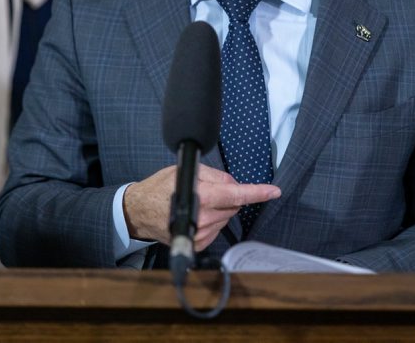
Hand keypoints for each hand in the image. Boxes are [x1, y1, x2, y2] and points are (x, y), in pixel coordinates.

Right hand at [123, 163, 280, 250]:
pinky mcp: (199, 243)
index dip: (258, 193)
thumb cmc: (160, 188)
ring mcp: (202, 233)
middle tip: (207, 190)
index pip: (237, 195)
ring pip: (227, 217)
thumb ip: (214, 175)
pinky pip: (218, 228)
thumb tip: (233, 183)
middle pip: (233, 205)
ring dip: (219, 209)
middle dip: (227, 196)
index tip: (274, 191)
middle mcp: (204, 218)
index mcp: (203, 196)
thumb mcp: (187, 170)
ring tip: (198, 203)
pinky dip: (212, 220)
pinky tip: (197, 215)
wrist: (140, 211)